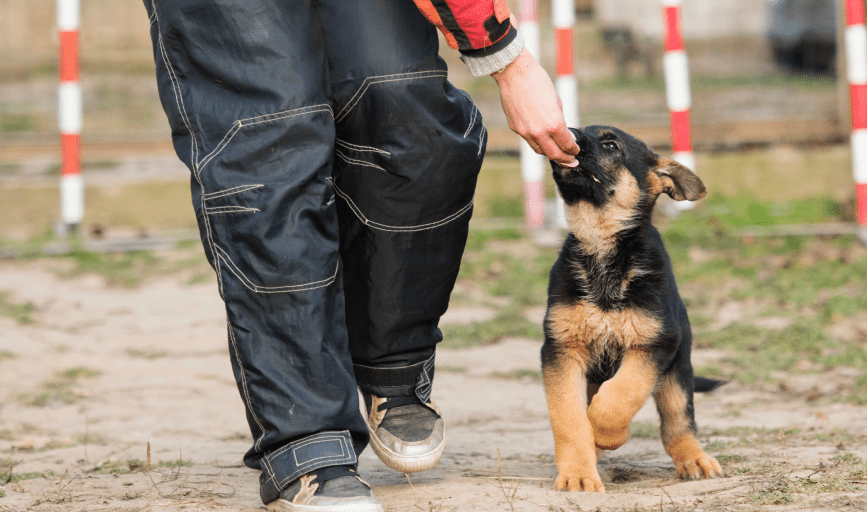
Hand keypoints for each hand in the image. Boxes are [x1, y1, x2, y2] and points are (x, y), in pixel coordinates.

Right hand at [491, 48, 578, 166]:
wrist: (515, 73)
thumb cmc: (538, 82)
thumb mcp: (556, 101)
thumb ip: (559, 119)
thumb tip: (563, 132)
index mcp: (554, 124)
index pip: (567, 145)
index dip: (573, 150)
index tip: (576, 150)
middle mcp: (540, 132)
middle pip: (554, 154)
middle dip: (565, 159)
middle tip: (571, 161)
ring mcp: (526, 132)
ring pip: (540, 151)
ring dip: (550, 153)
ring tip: (557, 153)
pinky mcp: (516, 128)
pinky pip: (529, 140)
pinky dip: (538, 142)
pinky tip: (543, 139)